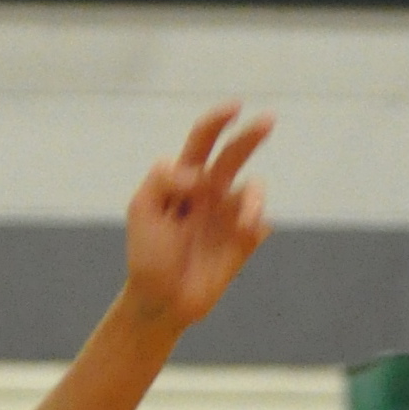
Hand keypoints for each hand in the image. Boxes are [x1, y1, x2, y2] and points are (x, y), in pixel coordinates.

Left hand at [123, 104, 270, 332]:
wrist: (162, 301)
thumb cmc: (147, 255)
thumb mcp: (141, 211)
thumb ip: (160, 181)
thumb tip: (194, 173)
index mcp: (184, 179)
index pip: (203, 141)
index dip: (217, 121)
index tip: (234, 108)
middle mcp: (210, 191)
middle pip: (234, 155)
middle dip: (250, 136)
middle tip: (267, 121)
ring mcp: (229, 215)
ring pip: (251, 190)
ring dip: (252, 199)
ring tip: (246, 221)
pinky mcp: (245, 240)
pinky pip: (260, 223)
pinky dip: (255, 225)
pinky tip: (244, 237)